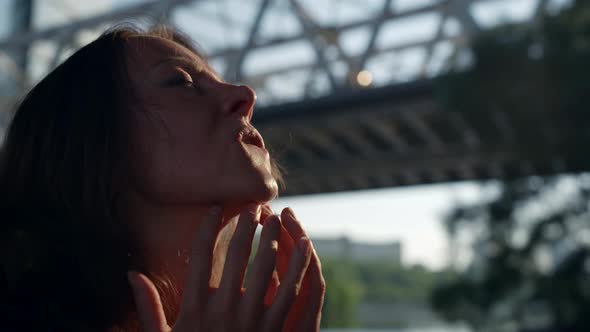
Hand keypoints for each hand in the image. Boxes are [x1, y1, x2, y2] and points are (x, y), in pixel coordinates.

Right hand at [127, 204, 312, 331]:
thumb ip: (148, 306)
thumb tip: (131, 274)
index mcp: (194, 308)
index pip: (199, 255)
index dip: (207, 227)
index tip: (215, 208)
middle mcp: (222, 309)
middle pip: (235, 254)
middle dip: (244, 226)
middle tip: (252, 207)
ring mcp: (250, 319)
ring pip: (265, 267)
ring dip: (271, 239)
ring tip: (275, 219)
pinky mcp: (273, 329)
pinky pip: (290, 292)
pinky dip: (299, 266)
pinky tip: (305, 246)